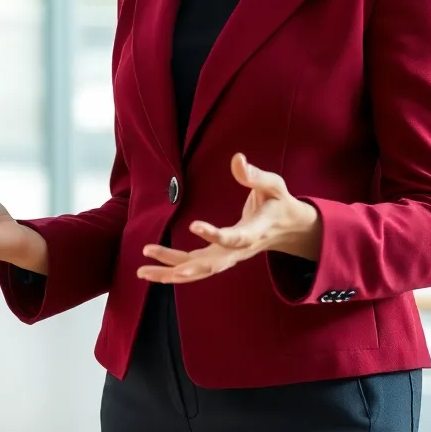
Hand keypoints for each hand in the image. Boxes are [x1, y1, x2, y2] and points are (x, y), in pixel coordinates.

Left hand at [137, 153, 320, 283]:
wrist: (287, 229)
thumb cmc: (279, 203)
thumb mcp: (274, 186)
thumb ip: (255, 175)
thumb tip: (237, 158)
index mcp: (254, 232)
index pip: (234, 239)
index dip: (215, 235)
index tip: (194, 225)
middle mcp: (238, 251)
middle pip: (210, 264)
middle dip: (184, 266)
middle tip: (158, 261)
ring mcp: (228, 257)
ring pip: (198, 271)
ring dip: (170, 273)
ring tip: (142, 272)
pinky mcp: (219, 257)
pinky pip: (194, 269)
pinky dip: (173, 272)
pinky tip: (151, 271)